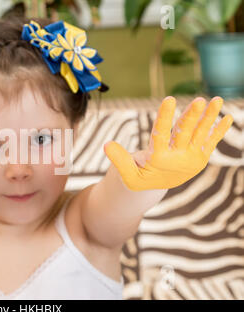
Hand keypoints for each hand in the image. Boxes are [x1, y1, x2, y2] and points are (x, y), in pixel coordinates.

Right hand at [104, 96, 233, 190]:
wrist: (156, 189)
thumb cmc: (138, 178)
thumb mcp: (125, 174)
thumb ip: (118, 158)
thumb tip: (106, 144)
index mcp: (158, 160)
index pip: (161, 136)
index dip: (164, 117)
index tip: (169, 99)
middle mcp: (178, 159)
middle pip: (185, 134)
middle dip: (192, 117)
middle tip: (200, 101)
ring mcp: (192, 159)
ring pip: (200, 134)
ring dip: (210, 117)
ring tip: (217, 100)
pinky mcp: (201, 158)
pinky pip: (211, 142)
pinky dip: (219, 130)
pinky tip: (228, 116)